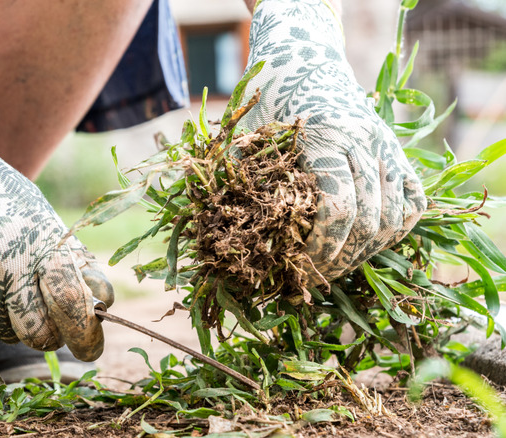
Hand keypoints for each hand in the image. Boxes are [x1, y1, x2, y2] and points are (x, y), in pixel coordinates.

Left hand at [240, 0, 425, 282]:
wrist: (304, 59)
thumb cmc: (270, 100)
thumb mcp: (253, 135)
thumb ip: (249, 179)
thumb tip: (230, 235)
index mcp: (325, 138)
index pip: (338, 209)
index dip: (322, 248)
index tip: (302, 270)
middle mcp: (364, 141)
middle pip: (368, 221)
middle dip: (343, 258)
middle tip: (317, 278)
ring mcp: (387, 145)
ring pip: (395, 215)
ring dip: (369, 250)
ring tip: (340, 265)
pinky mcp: (398, 150)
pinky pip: (415, 198)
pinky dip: (398, 228)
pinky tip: (370, 244)